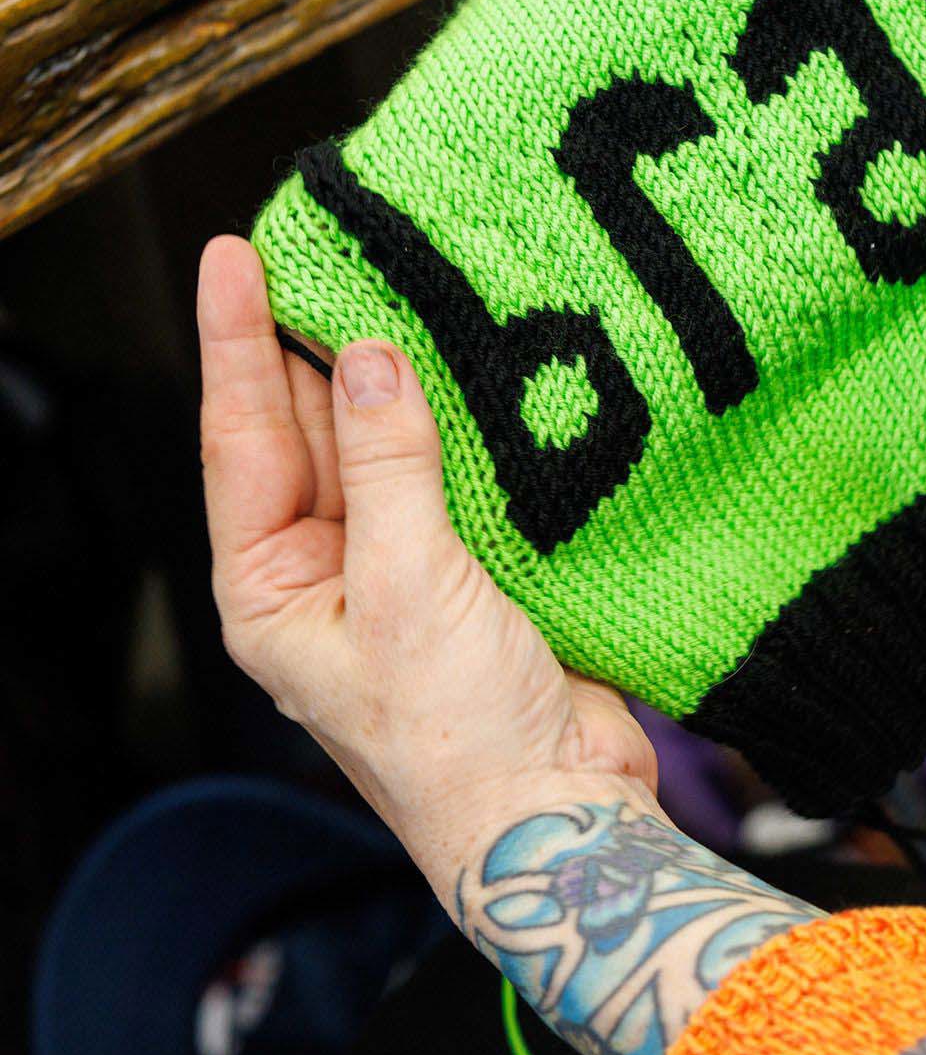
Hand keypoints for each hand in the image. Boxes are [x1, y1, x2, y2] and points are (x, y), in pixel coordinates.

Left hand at [196, 237, 656, 891]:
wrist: (561, 811)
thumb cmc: (457, 738)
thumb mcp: (409, 589)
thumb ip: (390, 467)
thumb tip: (366, 358)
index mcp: (273, 591)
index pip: (240, 440)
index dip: (238, 343)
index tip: (236, 254)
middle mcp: (327, 573)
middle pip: (305, 431)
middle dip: (309, 341)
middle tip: (324, 243)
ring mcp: (404, 567)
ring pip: (385, 444)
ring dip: (391, 372)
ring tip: (395, 278)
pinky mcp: (478, 566)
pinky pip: (459, 471)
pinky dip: (465, 417)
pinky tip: (477, 363)